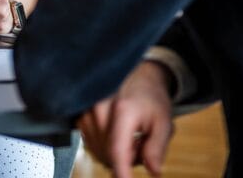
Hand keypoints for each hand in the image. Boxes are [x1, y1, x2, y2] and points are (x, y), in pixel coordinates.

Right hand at [77, 61, 174, 177]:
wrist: (135, 74)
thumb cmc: (151, 98)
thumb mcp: (164, 122)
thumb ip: (157, 147)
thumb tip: (153, 171)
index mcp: (123, 110)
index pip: (117, 151)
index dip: (121, 173)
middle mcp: (99, 109)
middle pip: (107, 154)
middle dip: (126, 160)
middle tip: (141, 145)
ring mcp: (85, 110)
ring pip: (97, 151)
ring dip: (113, 153)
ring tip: (130, 137)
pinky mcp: (78, 114)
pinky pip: (89, 143)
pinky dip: (103, 145)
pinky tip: (114, 134)